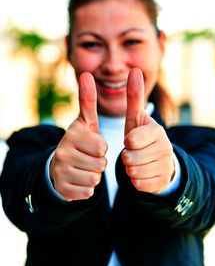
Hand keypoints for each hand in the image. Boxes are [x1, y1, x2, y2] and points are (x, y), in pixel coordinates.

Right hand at [50, 72, 106, 200]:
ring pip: (95, 179)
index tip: (93, 144)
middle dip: (100, 162)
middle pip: (100, 164)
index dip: (102, 148)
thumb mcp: (85, 121)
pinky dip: (88, 188)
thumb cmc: (81, 141)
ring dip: (95, 175)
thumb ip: (87, 99)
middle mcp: (63, 151)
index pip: (102, 147)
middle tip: (89, 158)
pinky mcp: (62, 188)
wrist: (61, 166)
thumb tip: (86, 73)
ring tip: (84, 168)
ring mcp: (60, 170)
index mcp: (72, 134)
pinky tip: (79, 180)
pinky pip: (88, 192)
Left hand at [122, 68, 174, 193]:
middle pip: (130, 159)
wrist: (158, 160)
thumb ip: (135, 96)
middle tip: (133, 152)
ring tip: (137, 161)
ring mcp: (165, 166)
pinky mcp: (162, 182)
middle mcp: (165, 148)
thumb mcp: (136, 118)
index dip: (127, 142)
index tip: (131, 140)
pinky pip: (139, 185)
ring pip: (134, 173)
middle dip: (126, 156)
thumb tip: (135, 69)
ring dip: (130, 169)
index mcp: (157, 131)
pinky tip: (143, 173)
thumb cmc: (141, 136)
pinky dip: (136, 181)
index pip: (131, 140)